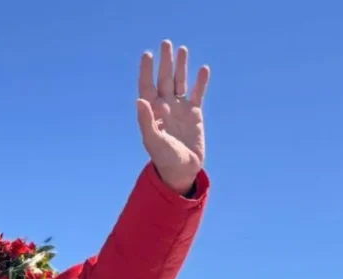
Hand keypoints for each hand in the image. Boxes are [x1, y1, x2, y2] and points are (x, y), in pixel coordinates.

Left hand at [137, 39, 210, 193]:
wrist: (181, 170)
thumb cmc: (164, 158)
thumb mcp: (153, 140)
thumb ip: (146, 120)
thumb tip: (139, 100)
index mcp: (152, 112)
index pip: (147, 86)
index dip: (146, 71)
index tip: (147, 55)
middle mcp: (165, 107)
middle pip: (164, 79)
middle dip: (165, 62)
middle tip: (166, 43)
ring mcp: (180, 109)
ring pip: (180, 82)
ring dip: (181, 67)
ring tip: (183, 49)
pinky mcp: (195, 114)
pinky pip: (197, 94)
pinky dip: (200, 82)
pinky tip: (203, 69)